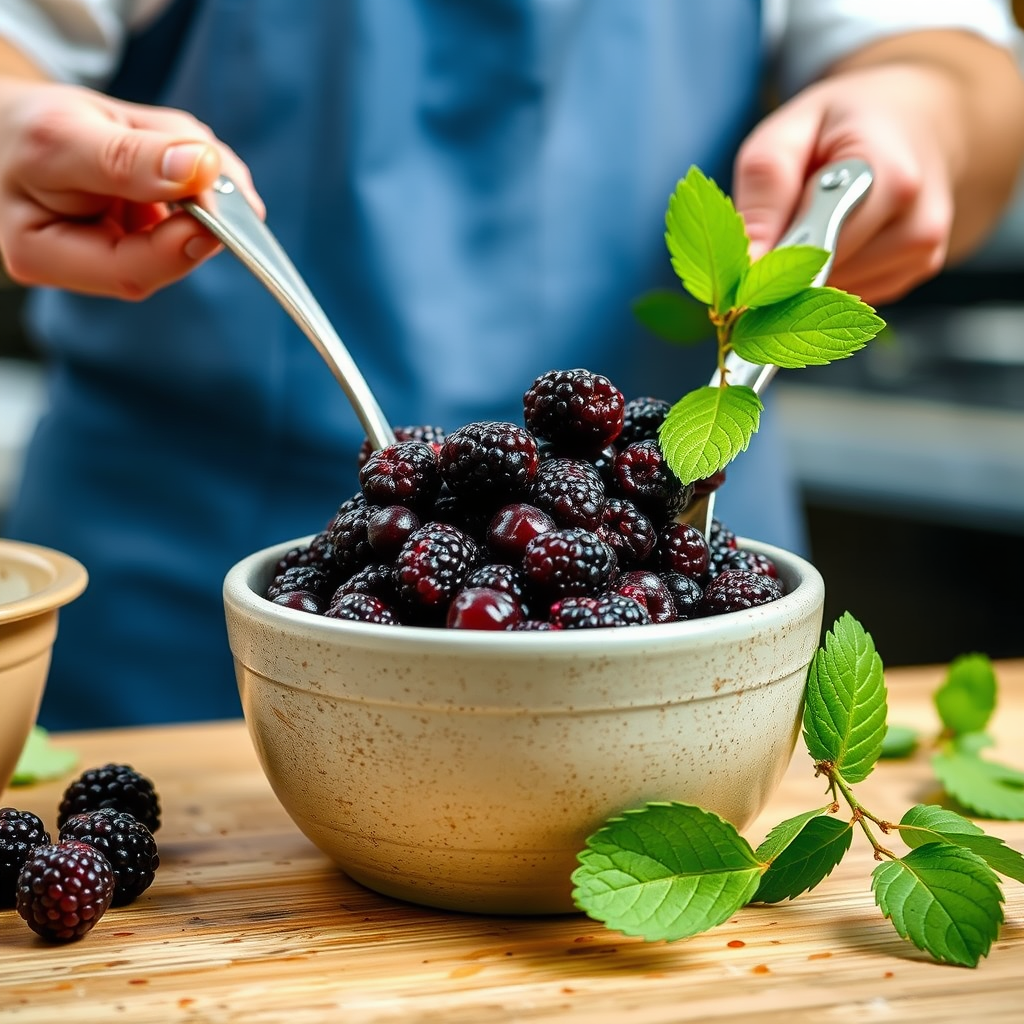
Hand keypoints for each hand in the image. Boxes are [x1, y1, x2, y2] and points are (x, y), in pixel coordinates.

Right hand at [0, 79, 261, 298]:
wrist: (16, 123)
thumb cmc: (23, 130)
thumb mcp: (62, 134)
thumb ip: (128, 157)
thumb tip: (200, 168)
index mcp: (45, 257)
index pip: (130, 272)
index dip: (181, 243)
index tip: (210, 195)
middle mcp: (88, 268)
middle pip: (169, 256)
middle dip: (200, 206)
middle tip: (212, 162)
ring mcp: (124, 252)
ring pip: (192, 229)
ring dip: (205, 185)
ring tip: (182, 146)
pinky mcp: (148, 233)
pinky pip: (194, 212)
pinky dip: (201, 178)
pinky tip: (182, 154)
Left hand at [733, 32, 1023, 306]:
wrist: (912, 118)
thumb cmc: (839, 124)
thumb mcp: (789, 132)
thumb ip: (765, 189)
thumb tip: (749, 263)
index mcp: (891, 175)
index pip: (819, 247)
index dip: (774, 260)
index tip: (744, 270)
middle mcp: (919, 221)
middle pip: (824, 276)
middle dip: (786, 263)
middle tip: (777, 227)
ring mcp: (923, 252)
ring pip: (833, 293)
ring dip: (806, 271)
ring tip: (814, 221)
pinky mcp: (917, 271)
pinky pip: (851, 297)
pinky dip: (831, 276)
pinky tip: (835, 238)